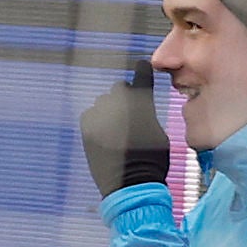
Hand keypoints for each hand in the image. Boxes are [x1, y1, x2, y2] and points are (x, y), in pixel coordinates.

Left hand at [80, 73, 176, 199]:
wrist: (129, 183)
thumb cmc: (153, 161)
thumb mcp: (160, 135)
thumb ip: (148, 114)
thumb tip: (140, 107)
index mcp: (141, 107)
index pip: (141, 80)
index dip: (142, 71)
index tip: (141, 64)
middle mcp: (118, 107)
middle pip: (119, 89)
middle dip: (124, 95)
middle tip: (129, 110)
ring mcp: (100, 116)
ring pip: (103, 101)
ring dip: (110, 107)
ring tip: (117, 125)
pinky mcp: (86, 127)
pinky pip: (90, 114)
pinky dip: (97, 118)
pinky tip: (105, 130)